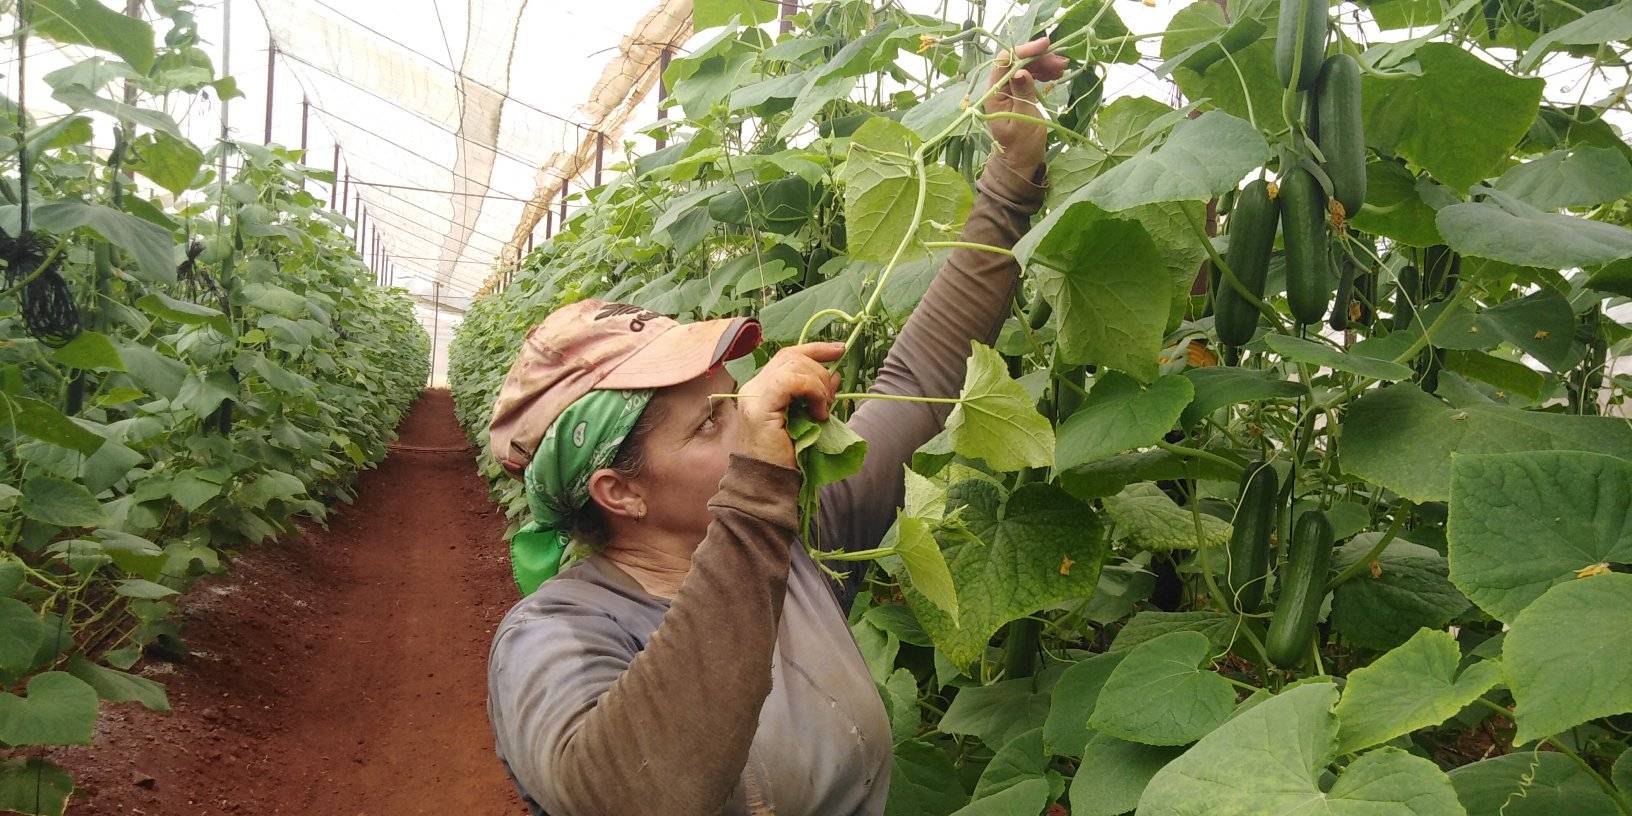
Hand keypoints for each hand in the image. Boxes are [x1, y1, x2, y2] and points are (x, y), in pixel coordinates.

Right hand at [732, 342, 844, 467]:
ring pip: (792, 364)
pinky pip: (790, 381)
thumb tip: (835, 375)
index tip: (839, 350)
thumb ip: (817, 395)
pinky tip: (818, 413)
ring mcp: (752, 396)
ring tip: (823, 410)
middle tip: (831, 399)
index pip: (788, 355)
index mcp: (761, 389)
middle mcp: (752, 388)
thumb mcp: (808, 420)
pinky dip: (811, 391)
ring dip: (818, 383)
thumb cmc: (786, 460)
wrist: (768, 488)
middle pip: (791, 356)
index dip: (815, 349)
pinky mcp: (758, 407)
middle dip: (820, 371)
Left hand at [985, 36, 1067, 178]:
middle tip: (1061, 61)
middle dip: (1039, 57)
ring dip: (1044, 64)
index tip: (1045, 46)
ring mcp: (1009, 90)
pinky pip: (1030, 76)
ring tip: (1062, 67)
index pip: (1005, 62)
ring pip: (1025, 67)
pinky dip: (1043, 72)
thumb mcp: (1024, 121)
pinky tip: (1056, 74)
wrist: (1021, 161)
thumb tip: (1022, 73)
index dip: (1024, 51)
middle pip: (1017, 62)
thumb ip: (1023, 95)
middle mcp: (999, 88)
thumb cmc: (1021, 146)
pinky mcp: (1019, 93)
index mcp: (994, 94)